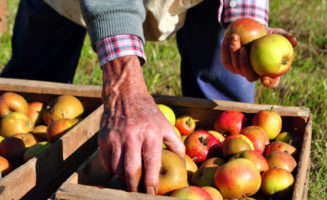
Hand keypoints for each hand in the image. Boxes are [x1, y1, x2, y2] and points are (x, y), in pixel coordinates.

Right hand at [98, 55, 184, 193]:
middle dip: (135, 187)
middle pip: (131, 171)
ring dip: (124, 177)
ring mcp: (115, 138)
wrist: (125, 96)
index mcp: (151, 134)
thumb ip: (176, 145)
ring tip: (131, 176)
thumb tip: (183, 164)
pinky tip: (120, 164)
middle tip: (138, 193)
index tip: (152, 194)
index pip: (151, 165)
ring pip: (117, 168)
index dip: (151, 184)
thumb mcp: (166, 126)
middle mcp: (132, 136)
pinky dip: (113, 168)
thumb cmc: (148, 113)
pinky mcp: (103, 139)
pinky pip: (106, 162)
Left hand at [221, 26, 296, 87]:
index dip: (269, 83)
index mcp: (268, 72)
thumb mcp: (276, 34)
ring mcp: (240, 71)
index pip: (271, 82)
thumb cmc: (266, 34)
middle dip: (244, 63)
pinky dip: (225, 50)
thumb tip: (294, 41)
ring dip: (234, 52)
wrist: (249, 31)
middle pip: (249, 76)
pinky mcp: (229, 65)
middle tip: (245, 48)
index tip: (266, 77)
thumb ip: (285, 37)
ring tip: (235, 37)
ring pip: (236, 67)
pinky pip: (226, 60)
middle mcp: (254, 74)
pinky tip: (227, 39)